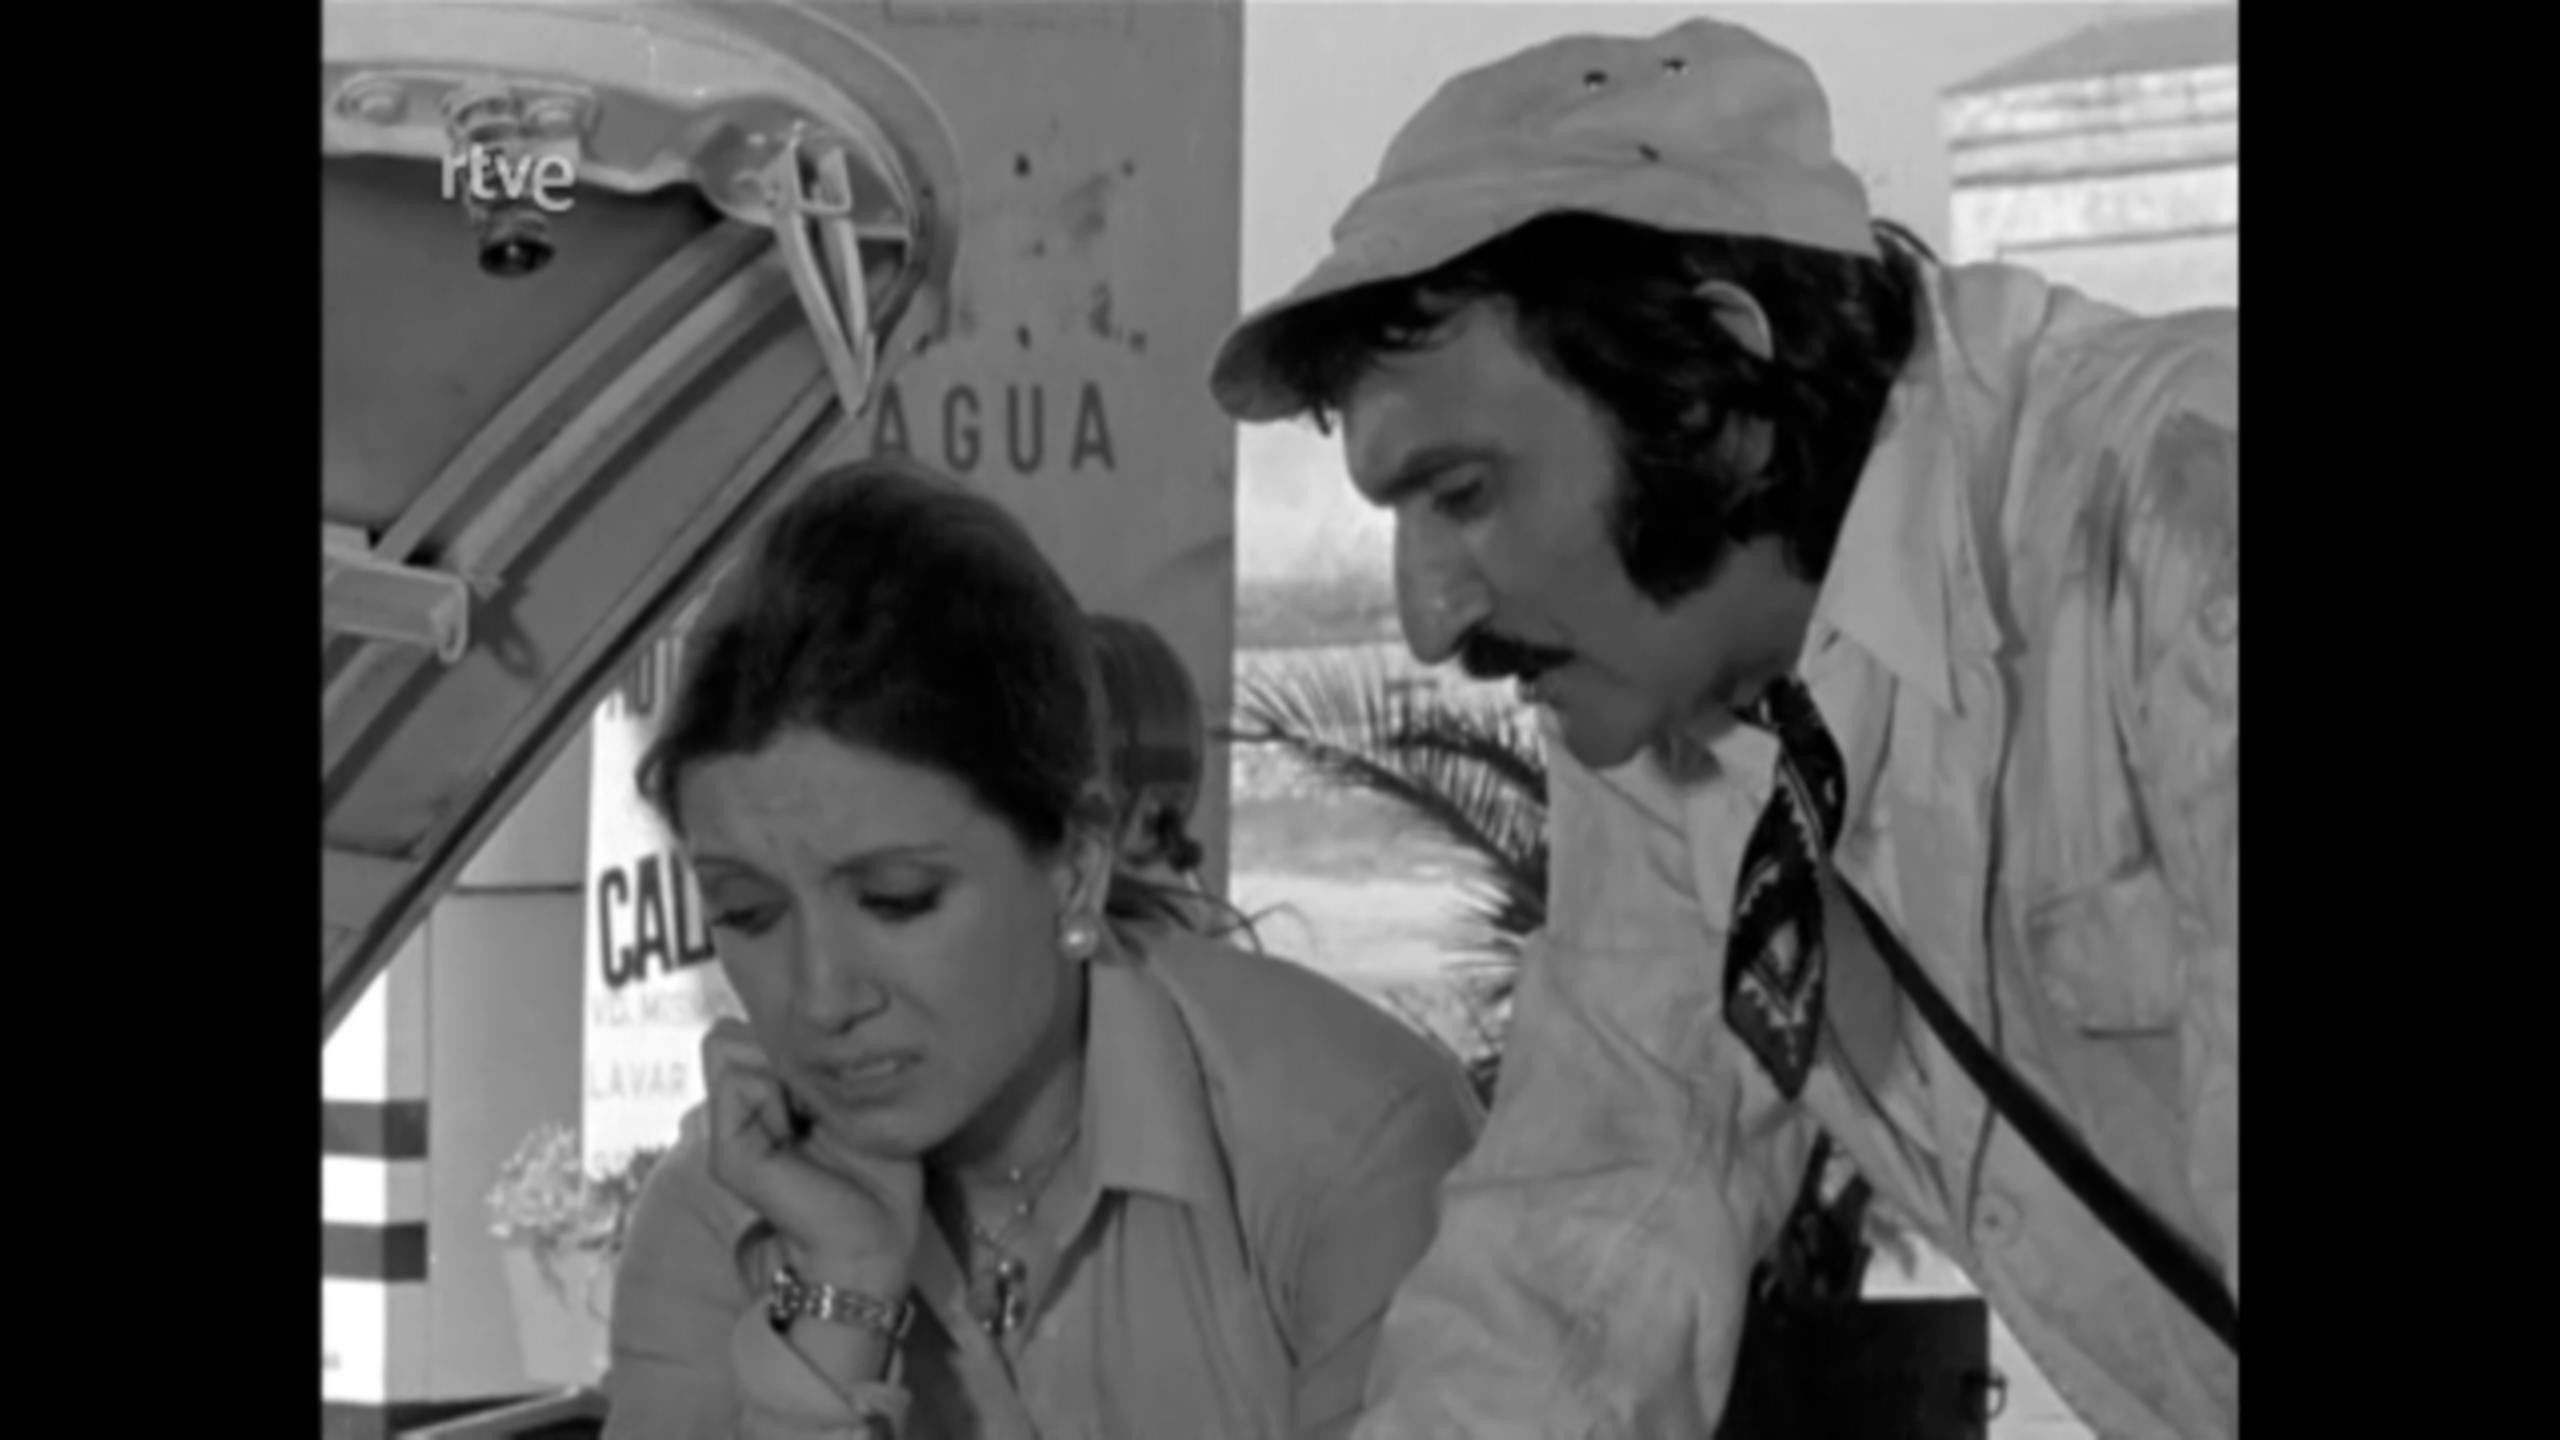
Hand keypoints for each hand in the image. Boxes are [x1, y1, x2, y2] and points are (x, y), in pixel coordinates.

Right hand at [702, 1019, 921, 1293]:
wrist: (874, 1243)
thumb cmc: (878, 1178)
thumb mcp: (851, 1103)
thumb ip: (809, 1066)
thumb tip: (779, 1024)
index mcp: (767, 1101)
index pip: (748, 1030)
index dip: (792, 1039)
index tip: (832, 1078)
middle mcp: (740, 1114)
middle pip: (731, 1032)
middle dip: (782, 1050)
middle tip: (817, 1103)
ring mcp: (727, 1133)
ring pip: (726, 1045)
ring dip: (780, 1069)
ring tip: (808, 1119)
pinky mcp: (728, 1153)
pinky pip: (736, 1080)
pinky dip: (775, 1094)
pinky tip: (798, 1134)